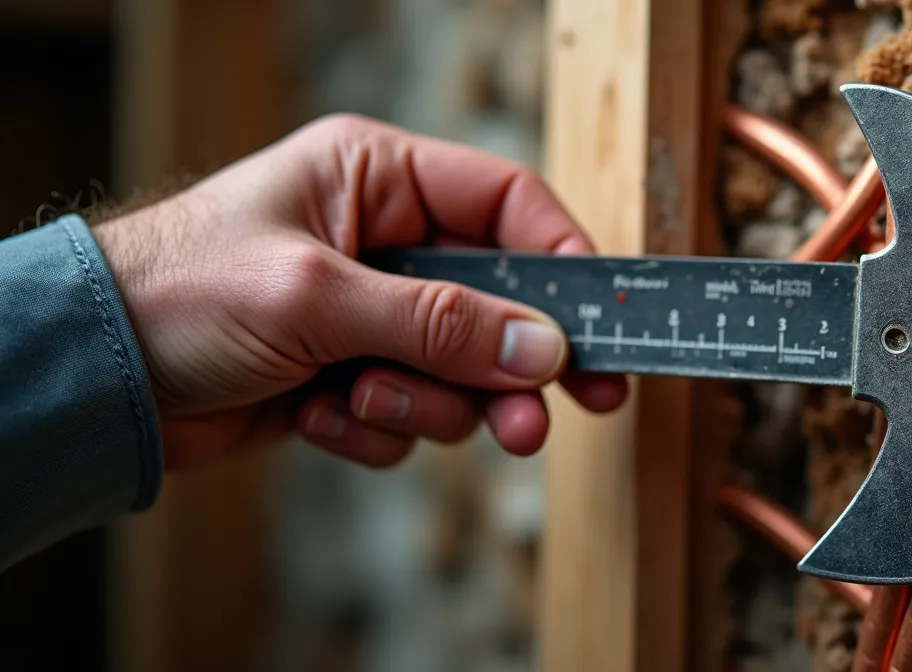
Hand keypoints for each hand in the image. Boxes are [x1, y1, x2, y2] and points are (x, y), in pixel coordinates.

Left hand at [90, 113, 628, 468]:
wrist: (94, 377)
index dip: (562, 263)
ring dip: (422, 403)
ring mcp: (371, 311)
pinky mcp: (353, 372)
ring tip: (362, 402)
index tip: (596, 328)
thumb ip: (439, 322)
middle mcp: (384, 241)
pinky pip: (411, 412)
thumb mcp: (318, 297)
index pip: (509, 205)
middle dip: (504, 369)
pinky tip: (317, 415)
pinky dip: (374, 426)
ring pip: (458, 371)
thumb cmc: (178, 293)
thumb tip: (545, 348)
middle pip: (498, 303)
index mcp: (379, 179)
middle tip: (530, 426)